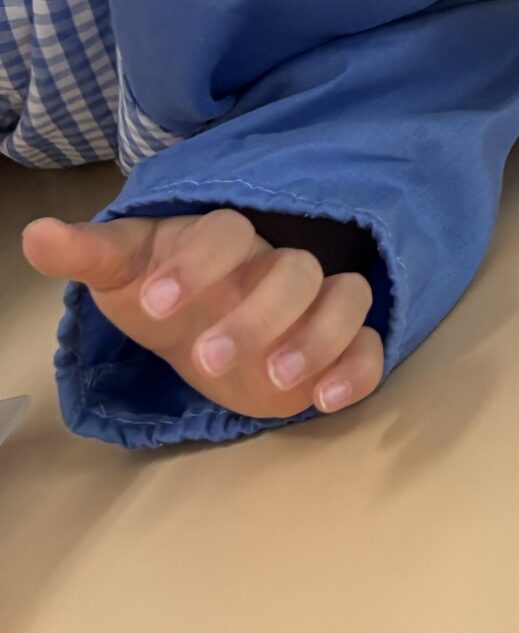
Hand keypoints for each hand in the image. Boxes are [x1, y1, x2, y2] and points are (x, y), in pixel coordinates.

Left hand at [21, 210, 383, 421]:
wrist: (205, 323)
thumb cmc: (163, 293)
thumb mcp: (123, 272)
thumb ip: (87, 254)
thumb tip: (33, 234)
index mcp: (225, 242)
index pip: (225, 232)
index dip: (196, 264)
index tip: (155, 305)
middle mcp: (276, 266)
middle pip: (292, 270)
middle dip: (256, 316)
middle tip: (207, 361)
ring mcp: (314, 305)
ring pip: (345, 298)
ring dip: (317, 337)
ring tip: (275, 381)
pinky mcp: (338, 347)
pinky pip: (370, 345)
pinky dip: (358, 369)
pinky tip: (326, 400)